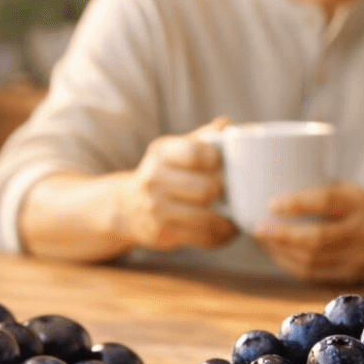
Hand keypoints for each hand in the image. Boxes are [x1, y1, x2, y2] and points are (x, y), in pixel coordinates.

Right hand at [113, 117, 236, 251]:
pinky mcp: (161, 234)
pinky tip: (224, 230)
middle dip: (223, 193)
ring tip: (236, 216)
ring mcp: (155, 209)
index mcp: (161, 153)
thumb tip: (227, 124)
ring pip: (206, 218)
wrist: (128, 207)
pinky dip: (219, 236)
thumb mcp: (175, 150)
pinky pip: (201, 239)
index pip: (194, 153)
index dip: (216, 160)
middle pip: (205, 189)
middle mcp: (154, 180)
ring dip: (227, 220)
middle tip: (233, 194)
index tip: (223, 165)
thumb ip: (202, 138)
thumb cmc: (164, 174)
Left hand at [254, 182, 363, 283]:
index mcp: (358, 204)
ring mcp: (357, 258)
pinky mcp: (350, 275)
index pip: (327, 202)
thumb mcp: (348, 190)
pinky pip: (314, 274)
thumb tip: (271, 184)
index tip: (272, 204)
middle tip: (259, 229)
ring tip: (264, 241)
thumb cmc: (360, 207)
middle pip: (317, 238)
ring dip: (282, 252)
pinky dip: (291, 265)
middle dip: (283, 235)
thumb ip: (318, 190)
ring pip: (313, 260)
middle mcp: (361, 232)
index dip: (297, 204)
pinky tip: (277, 254)